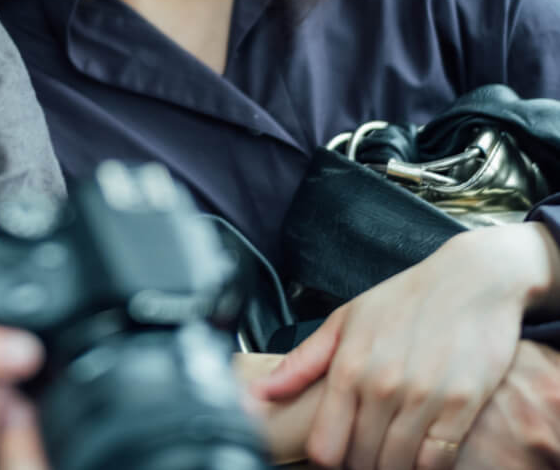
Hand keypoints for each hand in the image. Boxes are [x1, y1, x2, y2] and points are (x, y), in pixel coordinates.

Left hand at [253, 223, 559, 469]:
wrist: (470, 281)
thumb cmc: (404, 299)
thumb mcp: (345, 320)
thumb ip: (303, 362)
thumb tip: (260, 392)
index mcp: (348, 367)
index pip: (324, 446)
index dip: (327, 458)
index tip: (336, 451)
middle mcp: (381, 385)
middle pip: (362, 461)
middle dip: (361, 463)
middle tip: (367, 451)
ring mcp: (423, 397)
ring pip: (398, 465)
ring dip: (393, 465)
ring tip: (392, 451)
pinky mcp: (461, 406)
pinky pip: (438, 460)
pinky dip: (428, 464)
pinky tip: (423, 449)